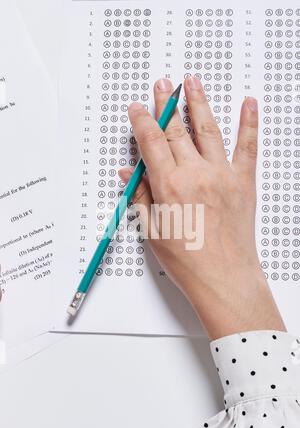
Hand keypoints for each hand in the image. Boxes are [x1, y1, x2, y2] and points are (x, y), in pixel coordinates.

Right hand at [119, 77, 284, 339]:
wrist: (225, 279)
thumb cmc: (189, 262)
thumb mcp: (153, 231)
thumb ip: (141, 197)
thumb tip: (129, 174)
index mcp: (170, 186)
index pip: (151, 142)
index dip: (143, 120)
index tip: (138, 107)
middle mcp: (196, 174)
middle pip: (177, 130)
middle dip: (167, 104)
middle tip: (164, 84)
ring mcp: (222, 176)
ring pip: (208, 129)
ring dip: (199, 103)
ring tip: (194, 81)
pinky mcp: (243, 183)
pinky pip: (248, 147)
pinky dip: (249, 123)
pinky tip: (249, 104)